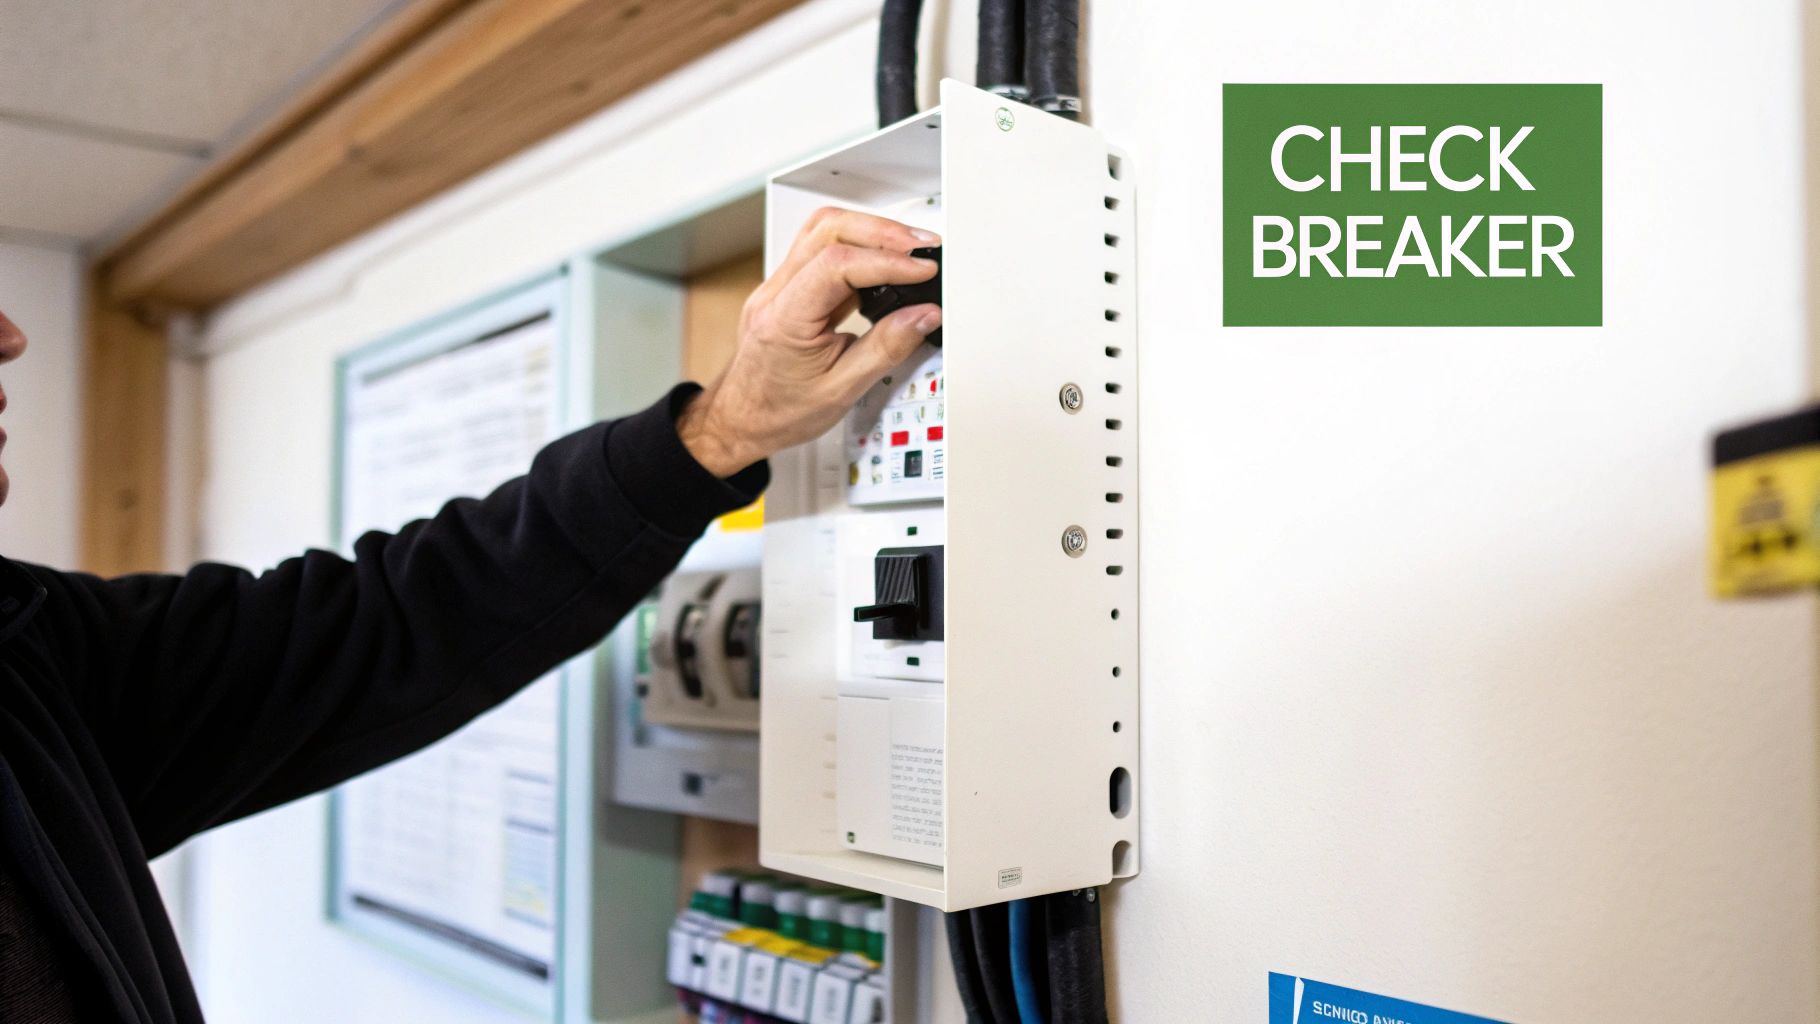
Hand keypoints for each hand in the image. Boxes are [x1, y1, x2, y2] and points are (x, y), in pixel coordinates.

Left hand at [677, 208, 941, 475]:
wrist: (741, 419)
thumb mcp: (842, 391)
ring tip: (907, 249)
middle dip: (882, 232)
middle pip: (829, 229)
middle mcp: (775, 292)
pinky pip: (821, 249)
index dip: (887, 261)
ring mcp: (778, 285)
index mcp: (784, 319)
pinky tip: (881, 265)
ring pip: (823, 229)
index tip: (922, 269)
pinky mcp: (788, 287)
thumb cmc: (779, 411)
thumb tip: (924, 315)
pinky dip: (857, 248)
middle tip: (922, 247)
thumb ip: (886, 348)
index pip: (837, 265)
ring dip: (870, 232)